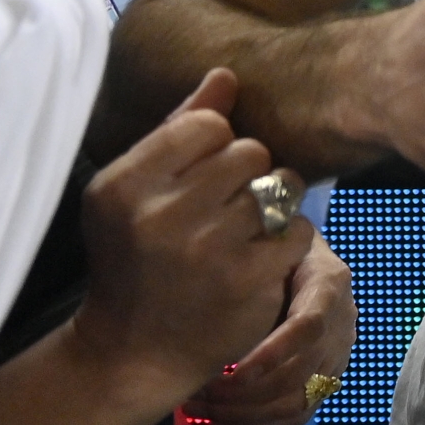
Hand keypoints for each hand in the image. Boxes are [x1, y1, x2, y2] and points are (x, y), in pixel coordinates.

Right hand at [67, 70, 305, 415]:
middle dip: (248, 174)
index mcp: (125, 185)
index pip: (208, 124)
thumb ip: (179, 129)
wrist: (133, 349)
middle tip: (224, 207)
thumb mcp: (137, 191)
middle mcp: (161, 216)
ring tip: (243, 230)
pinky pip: (300, 229)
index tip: (199, 177)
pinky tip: (258, 258)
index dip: (216, 145)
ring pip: (281, 186)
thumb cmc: (137, 255)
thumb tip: (225, 75)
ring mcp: (207, 251)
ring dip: (273, 205)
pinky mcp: (248, 281)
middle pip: (250, 151)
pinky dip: (288, 240)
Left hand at [182, 232, 353, 424]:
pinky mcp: (326, 380)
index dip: (271, 355)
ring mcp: (337, 355)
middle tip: (199, 393)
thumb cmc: (276, 248)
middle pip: (303, 371)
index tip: (227, 373)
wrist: (303, 259)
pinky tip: (220, 421)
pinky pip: (297, 415)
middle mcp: (342, 323)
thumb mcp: (273, 239)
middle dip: (247, 391)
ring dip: (247, 412)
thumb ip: (260, 252)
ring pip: (299, 401)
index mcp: (330, 284)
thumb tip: (225, 266)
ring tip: (202, 408)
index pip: (309, 327)